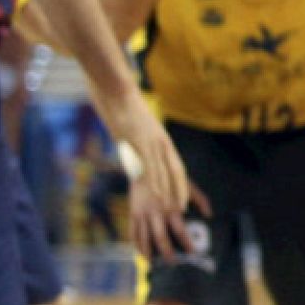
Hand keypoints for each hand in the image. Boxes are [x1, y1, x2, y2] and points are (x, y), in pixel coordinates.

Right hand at [92, 87, 188, 209]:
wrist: (120, 95)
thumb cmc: (127, 114)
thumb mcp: (139, 134)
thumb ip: (142, 148)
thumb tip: (139, 162)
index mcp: (163, 141)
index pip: (177, 166)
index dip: (181, 184)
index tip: (184, 200)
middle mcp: (162, 142)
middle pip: (176, 170)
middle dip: (179, 190)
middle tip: (182, 208)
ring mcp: (153, 142)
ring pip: (165, 170)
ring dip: (168, 190)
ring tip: (170, 207)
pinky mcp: (142, 142)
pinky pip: (151, 165)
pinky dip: (155, 180)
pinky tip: (156, 193)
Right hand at [129, 179, 211, 259]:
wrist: (146, 164)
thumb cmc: (170, 175)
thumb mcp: (187, 185)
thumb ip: (200, 200)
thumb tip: (210, 215)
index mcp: (171, 206)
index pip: (179, 230)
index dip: (186, 243)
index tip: (192, 253)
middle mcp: (156, 212)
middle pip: (160, 238)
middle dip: (167, 253)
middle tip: (173, 263)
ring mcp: (143, 213)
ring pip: (144, 238)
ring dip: (148, 252)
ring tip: (153, 264)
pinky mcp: (133, 212)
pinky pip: (133, 232)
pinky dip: (136, 244)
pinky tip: (140, 252)